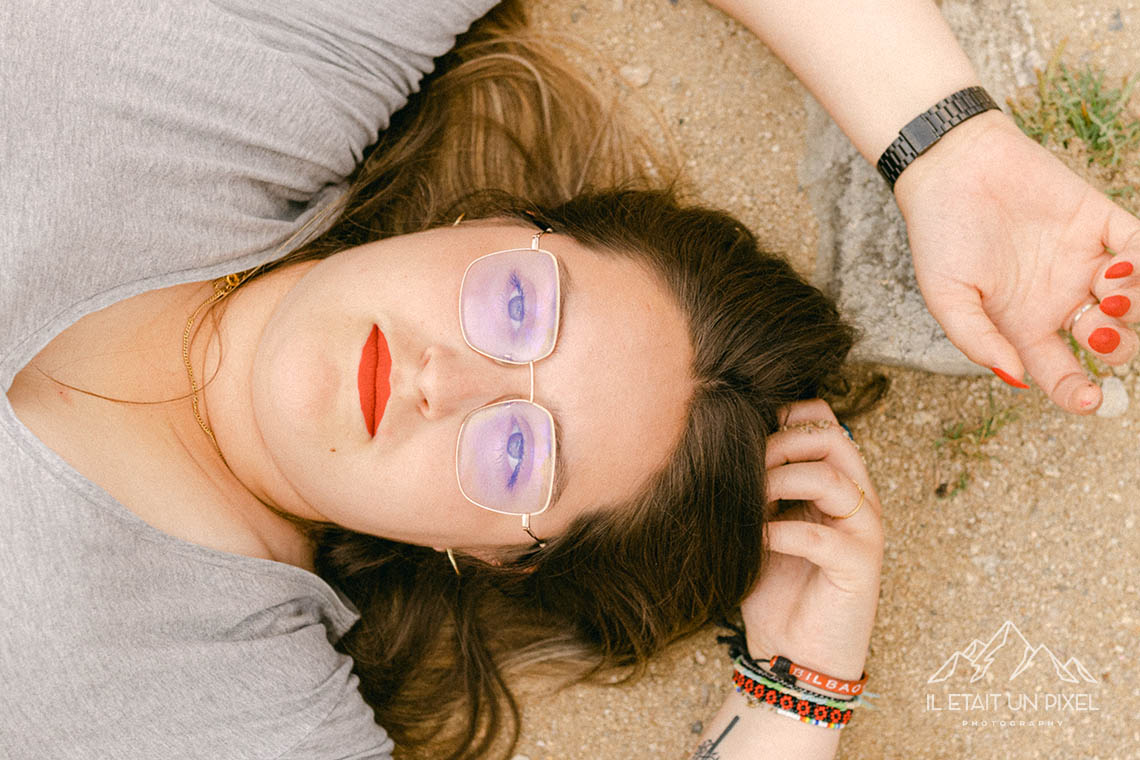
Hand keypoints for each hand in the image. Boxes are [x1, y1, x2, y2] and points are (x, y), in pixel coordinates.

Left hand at [741, 400, 882, 684]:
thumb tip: (720, 441)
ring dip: (780, 482)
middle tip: (745, 467)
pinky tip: (757, 540)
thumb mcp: (760, 522)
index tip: (745, 438)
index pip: (822, 419)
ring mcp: (864, 531)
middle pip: (831, 436)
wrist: (792, 654)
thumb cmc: (773, 586)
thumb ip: (755, 483)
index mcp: (835, 481)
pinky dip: (781, 532)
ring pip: (831, 478)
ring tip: (750, 502)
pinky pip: (821, 535)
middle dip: (780, 443)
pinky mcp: (860, 567)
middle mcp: (857, 499)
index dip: (783, 417)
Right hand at [895, 110, 1139, 413]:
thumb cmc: (939, 233)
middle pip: (1110, 341)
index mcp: (1022, 325)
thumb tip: (1016, 377)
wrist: (952, 165)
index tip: (1090, 401)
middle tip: (1098, 331)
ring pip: (1134, 300)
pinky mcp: (1099, 221)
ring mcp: (1082, 261)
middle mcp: (1059, 299)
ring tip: (1115, 296)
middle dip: (1118, 347)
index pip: (1060, 373)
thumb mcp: (945, 297)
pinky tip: (1123, 266)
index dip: (1078, 394)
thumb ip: (977, 340)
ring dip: (1136, 308)